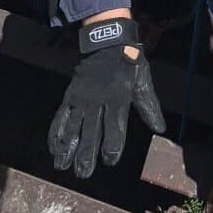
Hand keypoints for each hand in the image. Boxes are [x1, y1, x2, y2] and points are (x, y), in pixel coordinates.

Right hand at [48, 16, 165, 177]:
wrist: (107, 39)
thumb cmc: (129, 62)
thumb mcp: (143, 81)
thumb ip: (150, 106)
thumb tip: (160, 129)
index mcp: (118, 98)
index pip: (114, 130)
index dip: (112, 148)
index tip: (110, 160)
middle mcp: (98, 101)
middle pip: (90, 133)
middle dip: (86, 155)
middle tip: (83, 174)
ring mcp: (82, 98)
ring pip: (72, 127)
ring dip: (67, 148)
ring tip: (62, 166)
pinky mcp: (70, 95)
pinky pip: (60, 116)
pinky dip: (55, 132)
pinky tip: (52, 147)